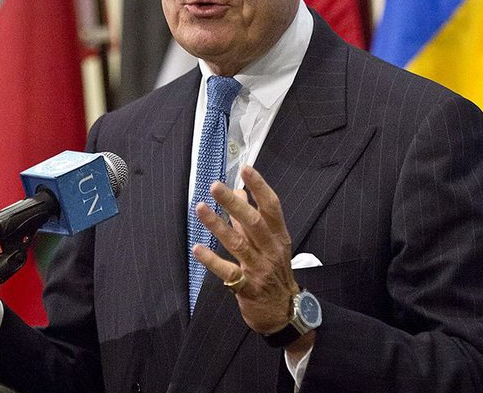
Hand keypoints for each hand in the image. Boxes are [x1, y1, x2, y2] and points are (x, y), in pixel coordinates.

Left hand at [192, 166, 299, 335]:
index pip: (272, 207)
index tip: (246, 169)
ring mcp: (260, 269)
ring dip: (218, 225)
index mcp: (278, 236)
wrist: (285, 313)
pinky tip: (197, 249)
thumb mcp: (270, 244)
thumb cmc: (274, 272)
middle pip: (253, 223)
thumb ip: (251, 218)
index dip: (260, 187)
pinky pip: (228, 272)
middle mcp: (271, 250)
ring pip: (238, 244)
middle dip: (234, 204)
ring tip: (200, 209)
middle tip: (215, 186)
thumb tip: (238, 191)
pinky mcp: (248, 288)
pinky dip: (212, 260)